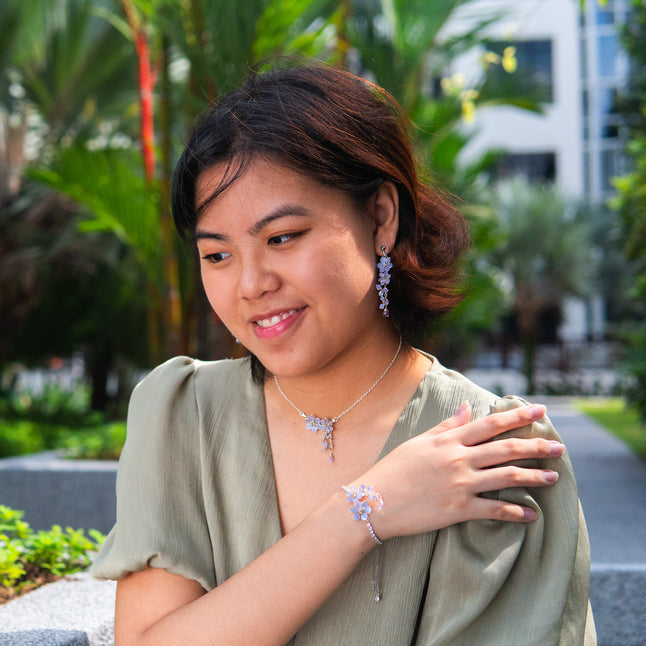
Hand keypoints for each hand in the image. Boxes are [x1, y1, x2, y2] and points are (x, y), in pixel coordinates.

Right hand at [358, 402, 563, 540]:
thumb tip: (466, 408)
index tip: (540, 412)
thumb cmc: (393, 470)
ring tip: (554, 478)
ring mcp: (460, 484)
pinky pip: (494, 509)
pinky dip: (515, 512)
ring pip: (506, 477)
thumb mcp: (418, 442)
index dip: (518, 417)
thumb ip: (446, 426)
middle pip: (506, 449)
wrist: (374, 501)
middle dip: (536, 447)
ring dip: (534, 477)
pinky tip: (531, 514)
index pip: (490, 424)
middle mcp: (458, 459)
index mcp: (449, 440)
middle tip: (560, 447)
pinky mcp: (458, 510)